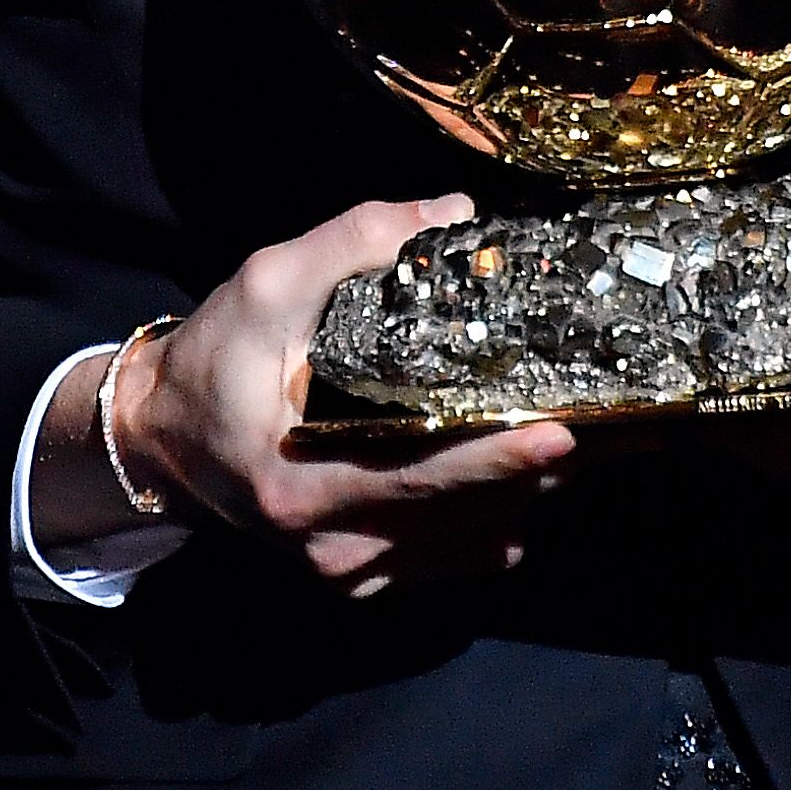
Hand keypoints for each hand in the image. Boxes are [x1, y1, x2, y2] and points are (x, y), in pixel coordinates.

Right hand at [86, 195, 601, 597]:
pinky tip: (540, 475)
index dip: (495, 460)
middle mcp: (331, 546)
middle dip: (544, 471)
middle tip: (627, 427)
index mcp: (302, 485)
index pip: (419, 480)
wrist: (163, 436)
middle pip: (463, 517)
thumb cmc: (216, 358)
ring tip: (609, 442)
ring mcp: (349, 571)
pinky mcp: (364, 574)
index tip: (564, 434)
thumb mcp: (266, 283)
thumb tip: (454, 214)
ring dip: (533, 493)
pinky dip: (500, 515)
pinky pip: (453, 555)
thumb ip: (355, 242)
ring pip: (470, 542)